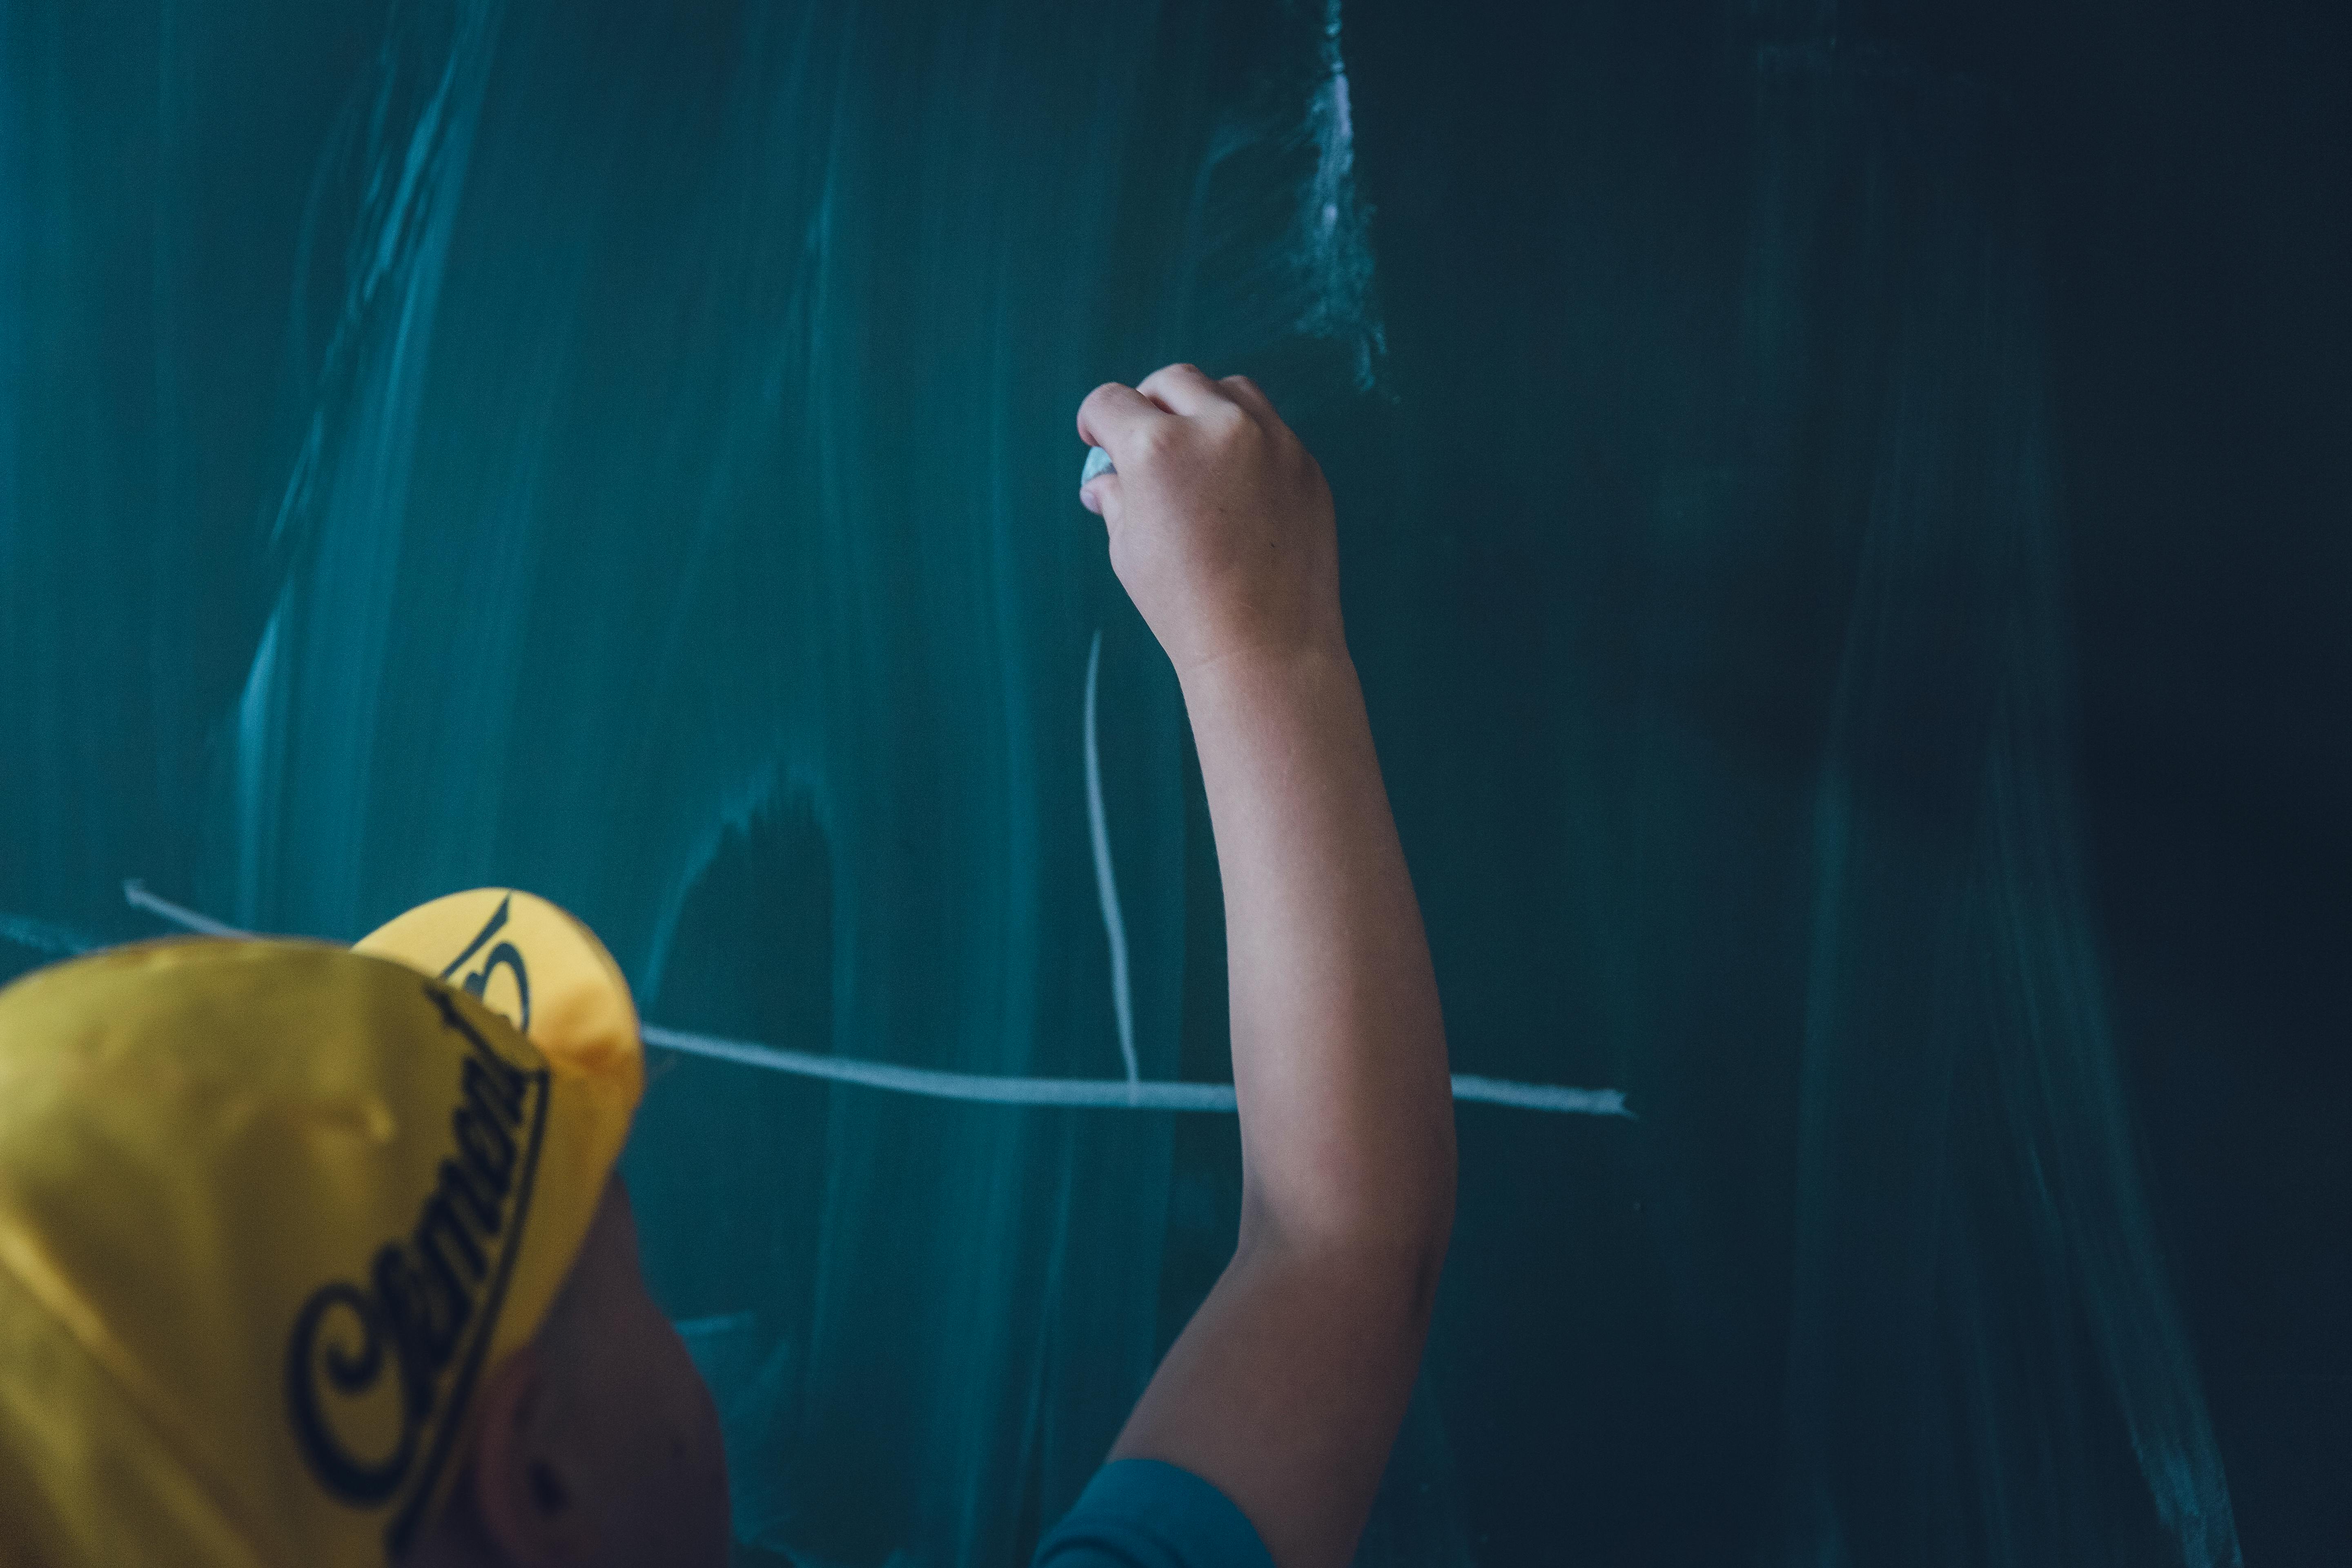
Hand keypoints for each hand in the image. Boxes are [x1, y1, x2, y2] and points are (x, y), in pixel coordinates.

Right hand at [1077, 364, 1343, 679]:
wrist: (1265, 648)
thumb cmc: (1186, 606)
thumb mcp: (1129, 549)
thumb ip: (1116, 498)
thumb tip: (1105, 479)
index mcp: (1156, 447)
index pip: (1110, 401)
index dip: (1095, 422)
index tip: (1098, 440)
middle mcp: (1216, 428)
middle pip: (1171, 381)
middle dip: (1147, 404)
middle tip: (1142, 440)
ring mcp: (1270, 440)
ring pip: (1229, 390)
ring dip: (1203, 407)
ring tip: (1194, 450)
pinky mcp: (1305, 463)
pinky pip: (1270, 429)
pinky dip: (1245, 441)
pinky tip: (1235, 485)